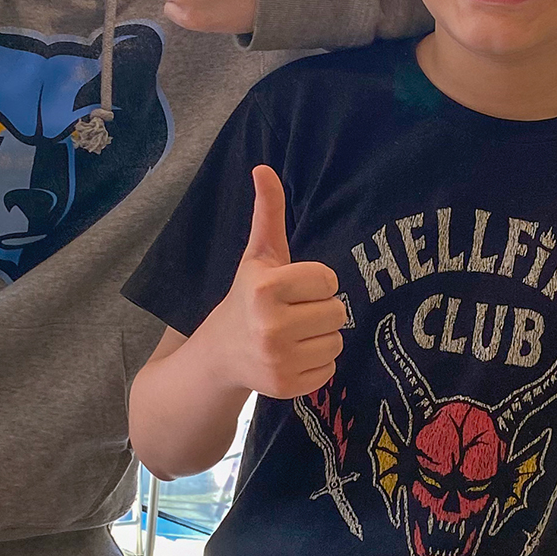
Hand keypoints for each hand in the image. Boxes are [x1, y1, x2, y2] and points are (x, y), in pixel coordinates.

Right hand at [198, 166, 345, 398]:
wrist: (219, 355)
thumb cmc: (246, 298)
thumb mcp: (258, 256)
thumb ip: (268, 213)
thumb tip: (264, 168)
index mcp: (265, 288)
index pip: (329, 281)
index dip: (314, 283)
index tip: (291, 290)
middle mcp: (270, 326)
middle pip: (336, 312)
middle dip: (318, 310)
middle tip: (290, 314)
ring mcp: (278, 360)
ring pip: (336, 341)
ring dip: (319, 337)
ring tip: (291, 335)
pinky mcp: (287, 387)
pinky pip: (330, 368)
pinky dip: (315, 364)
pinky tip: (290, 357)